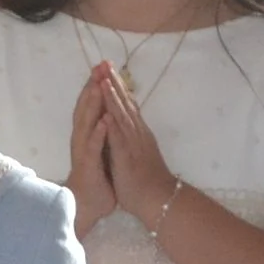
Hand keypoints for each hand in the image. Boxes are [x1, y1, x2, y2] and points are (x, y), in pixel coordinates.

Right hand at [65, 66, 116, 235]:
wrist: (88, 205)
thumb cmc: (97, 177)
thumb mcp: (102, 148)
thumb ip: (103, 130)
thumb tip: (108, 111)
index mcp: (90, 133)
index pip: (92, 104)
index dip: (97, 84)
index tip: (105, 65)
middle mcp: (84, 138)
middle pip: (86, 107)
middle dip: (93, 86)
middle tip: (99, 65)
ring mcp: (84, 151)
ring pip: (87, 123)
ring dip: (91, 104)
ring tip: (97, 85)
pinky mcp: (88, 165)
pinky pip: (93, 147)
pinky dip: (98, 133)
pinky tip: (103, 121)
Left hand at [93, 66, 178, 222]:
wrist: (161, 200)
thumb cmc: (150, 181)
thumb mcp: (141, 154)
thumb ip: (136, 139)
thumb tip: (132, 127)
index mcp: (138, 133)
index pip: (128, 105)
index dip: (119, 88)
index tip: (109, 71)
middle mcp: (137, 132)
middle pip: (125, 103)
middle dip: (114, 82)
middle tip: (105, 63)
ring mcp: (133, 142)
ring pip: (122, 114)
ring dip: (112, 96)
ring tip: (103, 77)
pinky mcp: (127, 155)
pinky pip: (119, 135)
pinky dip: (113, 121)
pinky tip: (106, 109)